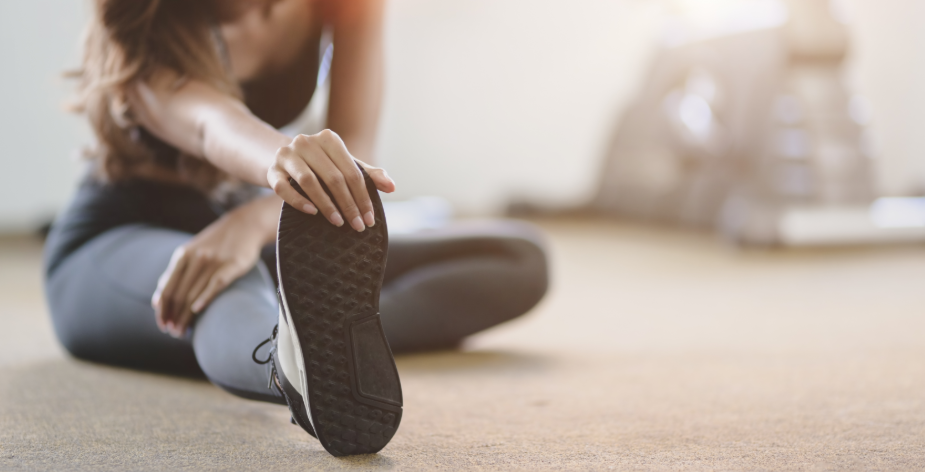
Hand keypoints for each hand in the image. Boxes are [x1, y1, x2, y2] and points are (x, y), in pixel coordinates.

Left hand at [151, 198, 273, 337]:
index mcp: (183, 256)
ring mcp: (214, 261)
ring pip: (194, 293)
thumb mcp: (192, 252)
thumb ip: (175, 273)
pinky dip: (205, 297)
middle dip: (174, 316)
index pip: (167, 288)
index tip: (162, 324)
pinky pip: (216, 283)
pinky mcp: (233, 265)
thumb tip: (156, 300)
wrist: (246, 224)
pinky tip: (197, 310)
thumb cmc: (217, 243)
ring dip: (186, 315)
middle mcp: (196, 258)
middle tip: (173, 332)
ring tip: (182, 331)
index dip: (162, 309)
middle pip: (179, 294)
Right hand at [266, 129, 395, 231]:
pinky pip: (284, 188)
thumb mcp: (343, 164)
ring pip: (309, 182)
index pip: (352, 171)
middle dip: (348, 205)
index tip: (370, 218)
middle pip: (333, 177)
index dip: (363, 196)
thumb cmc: (320, 164)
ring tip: (338, 222)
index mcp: (329, 139)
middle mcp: (306, 142)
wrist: (281, 158)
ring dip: (326, 205)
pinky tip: (312, 213)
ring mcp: (287, 155)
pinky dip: (299, 201)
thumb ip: (368, 174)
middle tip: (357, 225)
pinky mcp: (271, 170)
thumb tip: (392, 186)